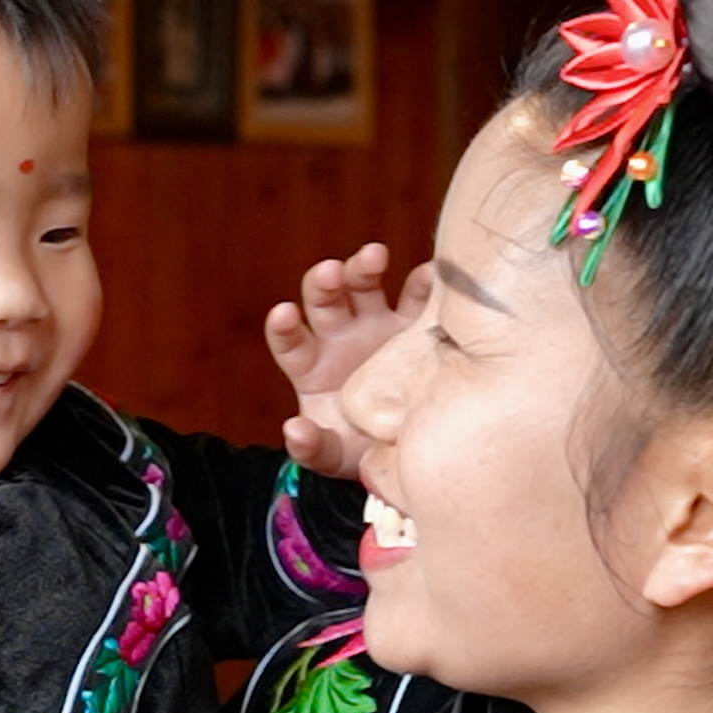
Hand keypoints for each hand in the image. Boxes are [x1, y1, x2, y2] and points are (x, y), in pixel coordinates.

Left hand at [266, 244, 430, 479]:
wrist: (408, 448)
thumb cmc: (359, 450)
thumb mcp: (333, 456)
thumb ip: (311, 447)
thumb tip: (295, 431)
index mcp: (312, 365)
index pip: (289, 340)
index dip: (284, 326)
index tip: (283, 314)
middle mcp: (340, 336)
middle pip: (324, 300)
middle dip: (324, 283)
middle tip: (331, 273)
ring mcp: (377, 325)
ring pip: (364, 285)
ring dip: (364, 267)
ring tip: (373, 256)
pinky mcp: (415, 325)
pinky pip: (417, 296)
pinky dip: (421, 281)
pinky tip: (428, 273)